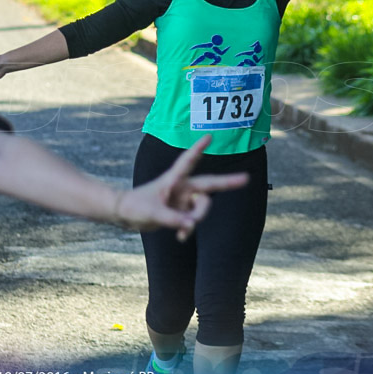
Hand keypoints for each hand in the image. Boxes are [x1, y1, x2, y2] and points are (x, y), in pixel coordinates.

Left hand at [115, 136, 248, 240]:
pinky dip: (188, 229)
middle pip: (209, 184)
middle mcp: (182, 188)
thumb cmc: (135, 207)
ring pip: (201, 209)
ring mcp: (183, 200)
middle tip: (246, 178)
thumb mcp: (152, 213)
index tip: (209, 136)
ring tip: (181, 230)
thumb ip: (172, 219)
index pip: (188, 161)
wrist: (126, 215)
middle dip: (228, 182)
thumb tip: (190, 225)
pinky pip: (193, 221)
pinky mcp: (182, 212)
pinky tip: (180, 237)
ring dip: (195, 220)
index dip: (198, 149)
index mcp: (173, 180)